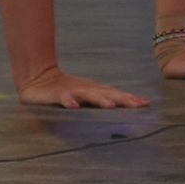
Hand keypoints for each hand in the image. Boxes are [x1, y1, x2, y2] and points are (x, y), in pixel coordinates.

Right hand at [17, 66, 151, 109]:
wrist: (38, 77)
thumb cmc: (65, 89)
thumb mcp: (85, 94)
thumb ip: (100, 99)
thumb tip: (120, 106)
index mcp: (94, 90)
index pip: (116, 95)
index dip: (130, 99)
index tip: (146, 104)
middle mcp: (86, 89)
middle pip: (108, 94)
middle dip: (123, 100)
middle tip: (138, 105)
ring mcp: (72, 91)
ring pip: (89, 95)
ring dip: (100, 100)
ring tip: (110, 106)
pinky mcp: (57, 95)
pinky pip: (63, 98)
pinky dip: (68, 101)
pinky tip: (73, 107)